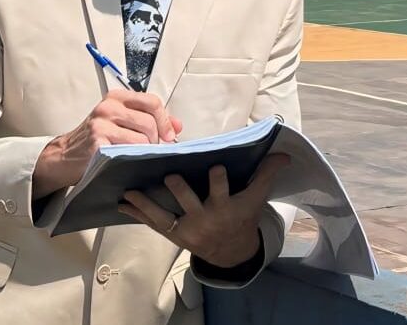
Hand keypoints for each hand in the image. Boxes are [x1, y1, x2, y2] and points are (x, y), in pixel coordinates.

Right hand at [33, 91, 182, 199]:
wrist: (65, 156)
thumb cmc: (96, 138)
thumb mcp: (122, 122)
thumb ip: (150, 120)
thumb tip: (178, 125)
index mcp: (116, 97)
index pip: (152, 102)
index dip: (165, 120)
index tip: (169, 135)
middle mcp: (108, 107)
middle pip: (149, 122)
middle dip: (157, 140)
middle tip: (154, 150)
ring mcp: (101, 125)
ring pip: (141, 138)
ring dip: (146, 151)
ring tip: (140, 156)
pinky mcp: (97, 144)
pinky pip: (128, 152)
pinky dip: (134, 158)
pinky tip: (128, 161)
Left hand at [119, 153, 289, 268]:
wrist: (230, 252)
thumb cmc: (243, 216)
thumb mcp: (256, 197)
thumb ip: (267, 174)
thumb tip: (284, 154)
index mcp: (226, 207)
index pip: (223, 191)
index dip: (218, 180)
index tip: (215, 166)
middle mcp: (205, 218)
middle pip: (191, 203)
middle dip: (181, 191)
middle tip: (171, 176)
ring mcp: (187, 228)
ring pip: (165, 215)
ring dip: (147, 203)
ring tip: (131, 191)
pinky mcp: (173, 233)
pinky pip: (153, 223)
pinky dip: (138, 213)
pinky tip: (123, 202)